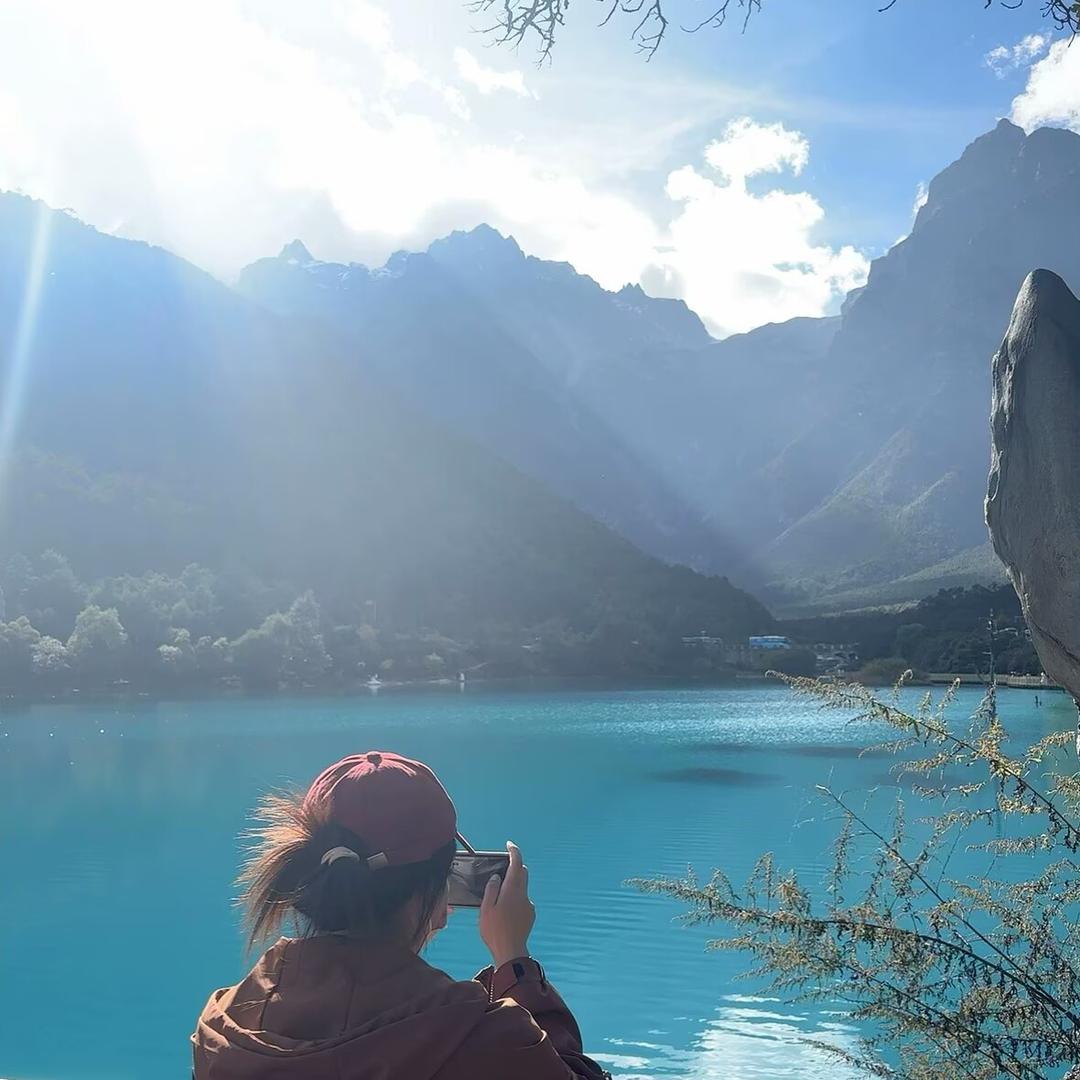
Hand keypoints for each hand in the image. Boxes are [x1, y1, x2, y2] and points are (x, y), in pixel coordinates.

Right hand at [479, 840, 535, 968]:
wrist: (511, 952)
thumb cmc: (495, 930)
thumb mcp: (486, 908)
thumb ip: (491, 889)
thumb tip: (496, 876)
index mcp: (512, 890)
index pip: (517, 863)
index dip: (514, 851)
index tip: (509, 845)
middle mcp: (524, 895)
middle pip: (522, 873)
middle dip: (514, 867)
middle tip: (501, 869)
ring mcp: (528, 905)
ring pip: (522, 887)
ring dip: (513, 885)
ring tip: (498, 896)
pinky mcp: (530, 915)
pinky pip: (523, 900)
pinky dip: (515, 898)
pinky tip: (504, 911)